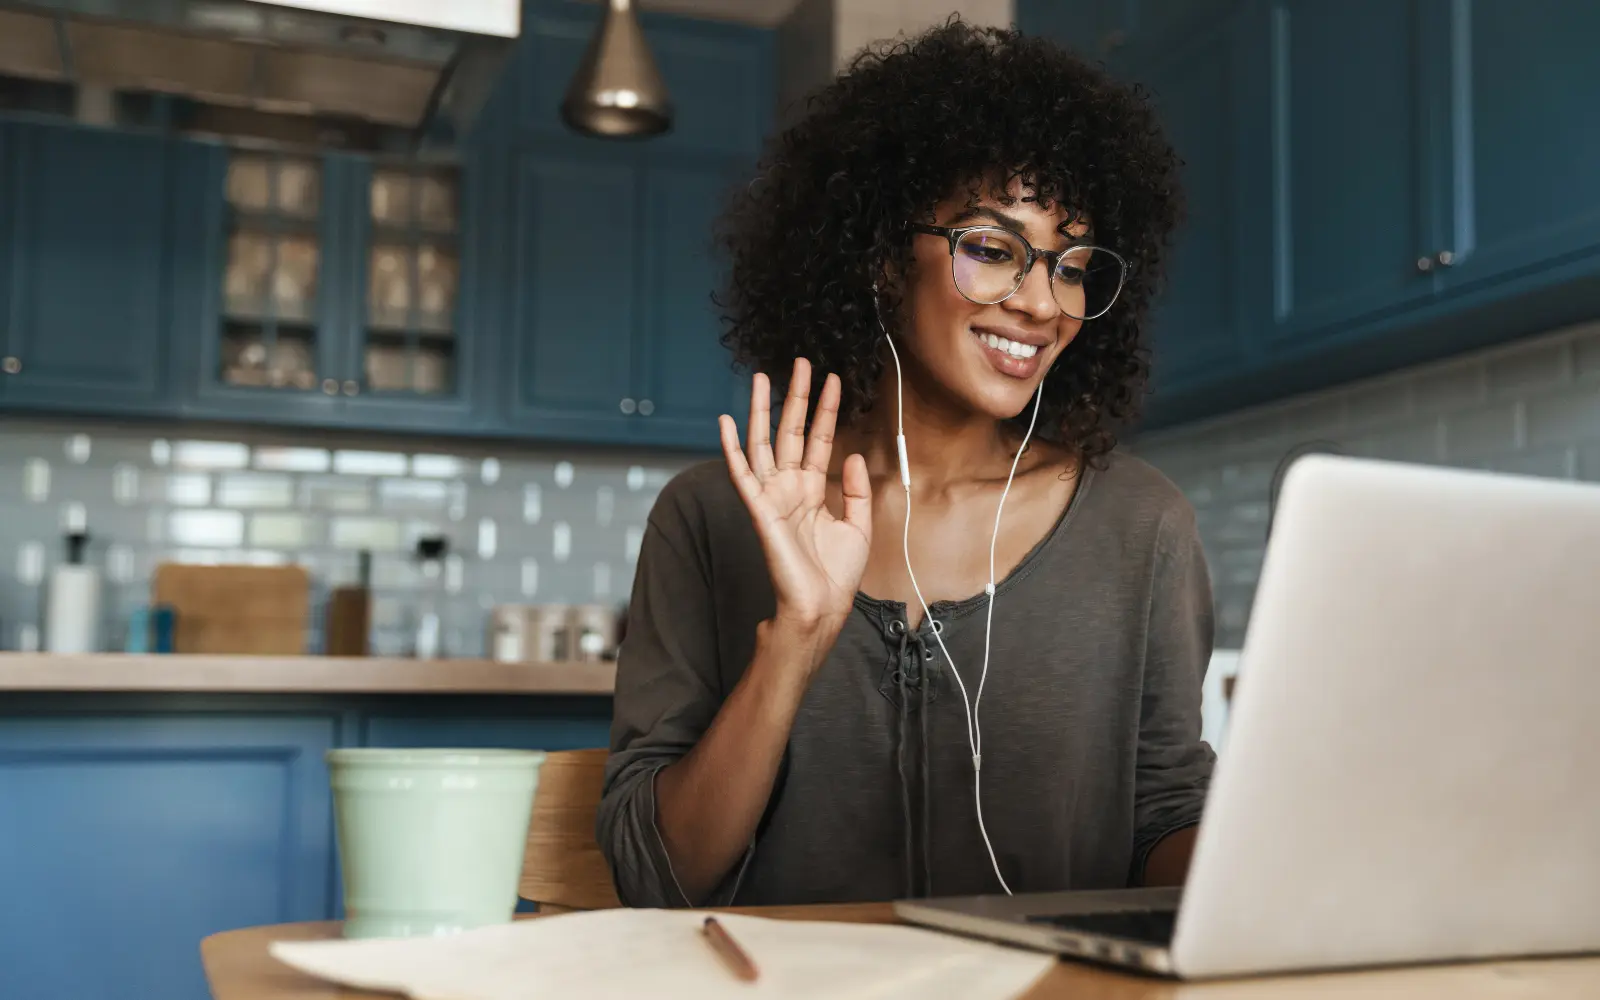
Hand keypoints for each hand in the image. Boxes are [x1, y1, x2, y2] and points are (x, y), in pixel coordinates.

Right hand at [719, 358, 871, 632]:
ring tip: (762, 378)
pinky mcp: (760, 510)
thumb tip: (852, 455)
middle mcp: (790, 487)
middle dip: (796, 397)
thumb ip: (855, 490)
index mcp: (812, 490)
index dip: (827, 410)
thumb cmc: (836, 574)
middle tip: (800, 363)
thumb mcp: (858, 526)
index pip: (820, 439)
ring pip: (763, 443)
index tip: (834, 381)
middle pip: (791, 432)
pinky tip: (726, 422)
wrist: (822, 605)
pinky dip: (731, 449)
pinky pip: (742, 474)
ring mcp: (773, 496)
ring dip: (761, 411)